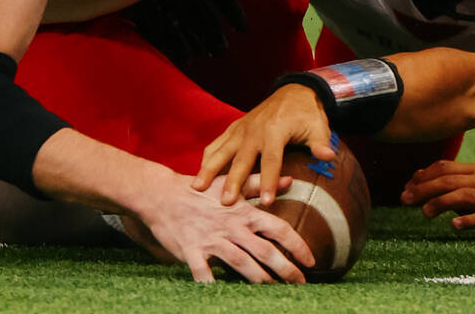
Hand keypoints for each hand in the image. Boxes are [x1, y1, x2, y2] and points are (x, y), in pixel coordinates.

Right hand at [134, 171, 314, 283]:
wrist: (163, 195)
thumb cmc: (201, 191)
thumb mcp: (232, 183)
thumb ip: (260, 184)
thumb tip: (289, 180)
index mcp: (245, 212)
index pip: (279, 229)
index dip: (297, 245)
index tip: (311, 260)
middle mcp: (233, 227)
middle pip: (265, 250)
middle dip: (286, 268)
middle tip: (301, 282)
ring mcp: (212, 240)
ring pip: (241, 262)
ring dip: (259, 278)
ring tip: (274, 290)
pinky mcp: (191, 251)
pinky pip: (203, 272)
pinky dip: (211, 284)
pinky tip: (221, 295)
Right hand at [193, 84, 335, 207]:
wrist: (293, 91)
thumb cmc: (306, 113)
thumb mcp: (318, 126)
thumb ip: (320, 143)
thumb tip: (329, 156)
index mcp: (276, 131)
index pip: (272, 161)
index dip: (270, 181)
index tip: (266, 202)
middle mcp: (255, 131)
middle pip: (242, 160)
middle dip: (233, 181)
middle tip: (225, 202)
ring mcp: (241, 129)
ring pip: (222, 151)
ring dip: (209, 170)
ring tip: (197, 188)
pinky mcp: (234, 128)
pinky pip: (216, 143)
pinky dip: (206, 158)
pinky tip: (197, 175)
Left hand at [401, 160, 474, 237]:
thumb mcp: (467, 188)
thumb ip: (444, 183)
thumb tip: (414, 179)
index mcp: (473, 171)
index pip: (445, 167)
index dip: (423, 176)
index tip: (405, 189)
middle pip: (450, 181)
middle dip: (425, 189)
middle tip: (406, 201)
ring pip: (464, 195)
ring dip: (441, 202)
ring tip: (425, 213)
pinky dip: (468, 220)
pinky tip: (454, 225)